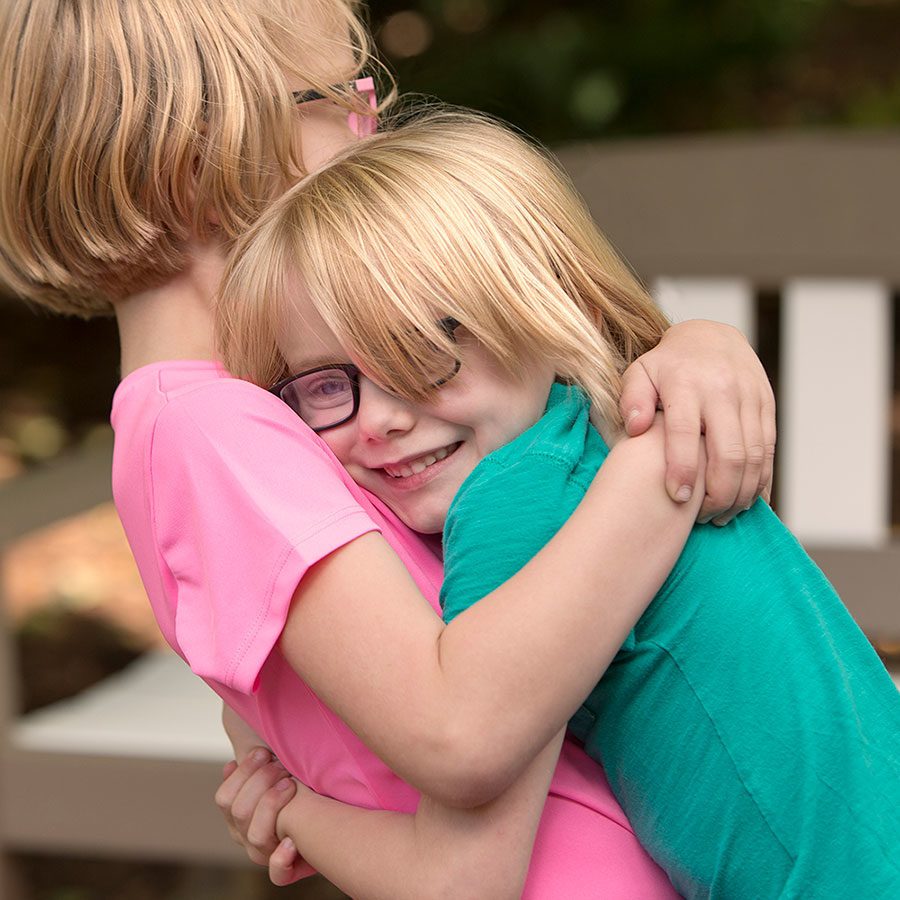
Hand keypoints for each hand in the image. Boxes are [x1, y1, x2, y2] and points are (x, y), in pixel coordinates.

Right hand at [214, 747, 311, 880]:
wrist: (332, 801)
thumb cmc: (299, 772)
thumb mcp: (273, 757)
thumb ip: (253, 754)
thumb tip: (234, 756)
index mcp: (238, 811)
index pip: (225, 798)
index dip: (243, 773)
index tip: (264, 751)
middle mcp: (247, 834)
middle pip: (237, 812)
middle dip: (261, 782)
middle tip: (282, 765)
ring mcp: (266, 852)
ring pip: (255, 837)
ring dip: (272, 806)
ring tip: (291, 785)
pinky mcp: (288, 869)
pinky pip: (277, 876)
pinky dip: (281, 860)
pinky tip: (291, 842)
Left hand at [619, 320, 774, 523]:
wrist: (713, 337)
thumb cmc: (668, 365)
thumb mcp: (640, 372)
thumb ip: (632, 399)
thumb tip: (636, 428)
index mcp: (686, 383)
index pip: (686, 431)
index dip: (684, 468)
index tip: (678, 497)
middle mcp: (723, 390)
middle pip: (729, 451)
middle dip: (719, 492)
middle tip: (702, 518)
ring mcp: (750, 399)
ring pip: (755, 457)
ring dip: (742, 493)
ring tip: (722, 516)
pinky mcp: (768, 407)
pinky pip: (769, 451)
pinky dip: (761, 481)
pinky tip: (745, 502)